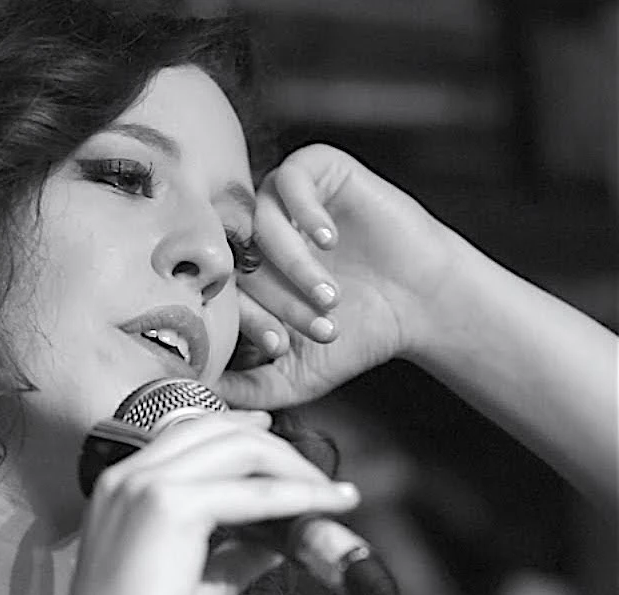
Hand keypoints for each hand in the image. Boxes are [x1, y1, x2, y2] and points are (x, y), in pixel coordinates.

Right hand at [58, 410, 359, 594]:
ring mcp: (144, 486)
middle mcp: (127, 478)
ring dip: (291, 467)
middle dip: (274, 448)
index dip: (238, 429)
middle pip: (214, 430)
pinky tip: (323, 506)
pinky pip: (251, 491)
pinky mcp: (168, 506)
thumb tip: (276, 536)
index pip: (187, 435)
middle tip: (316, 477)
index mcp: (120, 489)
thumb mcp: (193, 584)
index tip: (275, 435)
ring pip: (236, 449)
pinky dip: (296, 495)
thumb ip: (233, 553)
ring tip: (327, 493)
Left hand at [218, 144, 462, 408]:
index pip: (221, 288)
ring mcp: (286, 201)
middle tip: (319, 324)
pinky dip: (305, 210)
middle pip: (240, 256)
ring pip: (262, 221)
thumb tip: (200, 393)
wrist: (423, 304)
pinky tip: (329, 239)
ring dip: (294, 264)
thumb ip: (250, 388)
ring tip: (330, 294)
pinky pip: (291, 177)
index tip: (280, 344)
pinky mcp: (320, 171)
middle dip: (278, 298)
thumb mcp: (298, 373)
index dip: (247, 319)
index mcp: (246, 272)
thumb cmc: (359, 334)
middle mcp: (259, 233)